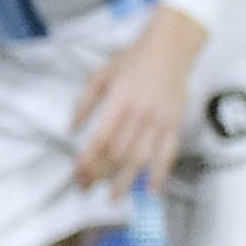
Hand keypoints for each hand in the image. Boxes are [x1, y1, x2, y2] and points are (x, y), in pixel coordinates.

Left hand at [69, 7, 207, 202]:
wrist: (171, 48)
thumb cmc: (133, 59)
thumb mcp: (100, 74)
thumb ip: (84, 102)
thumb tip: (71, 129)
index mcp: (118, 101)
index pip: (100, 139)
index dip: (87, 161)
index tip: (77, 176)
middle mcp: (139, 114)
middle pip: (118, 153)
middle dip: (100, 175)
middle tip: (87, 189)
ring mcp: (159, 121)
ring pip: (141, 158)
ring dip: (126, 181)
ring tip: (113, 198)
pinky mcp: (175, 124)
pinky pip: (168, 154)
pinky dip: (160, 174)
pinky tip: (152, 190)